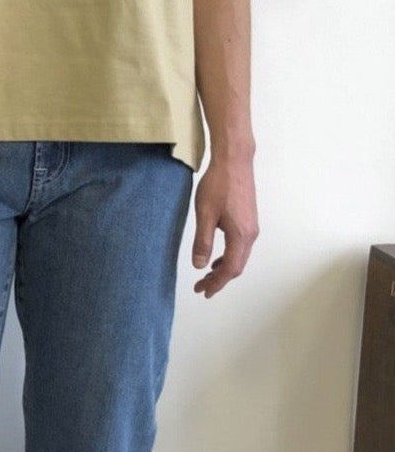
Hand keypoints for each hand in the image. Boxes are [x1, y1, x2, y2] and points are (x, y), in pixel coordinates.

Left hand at [191, 154, 258, 298]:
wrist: (234, 161)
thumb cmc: (218, 185)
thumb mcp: (205, 214)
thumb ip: (202, 241)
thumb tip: (200, 266)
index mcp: (241, 235)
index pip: (230, 269)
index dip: (216, 283)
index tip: (203, 291)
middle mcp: (251, 234)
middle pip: (237, 266)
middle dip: (220, 280)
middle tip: (202, 287)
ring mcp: (252, 226)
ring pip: (240, 256)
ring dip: (225, 268)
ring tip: (208, 275)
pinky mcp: (249, 219)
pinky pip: (241, 246)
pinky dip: (229, 255)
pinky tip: (218, 255)